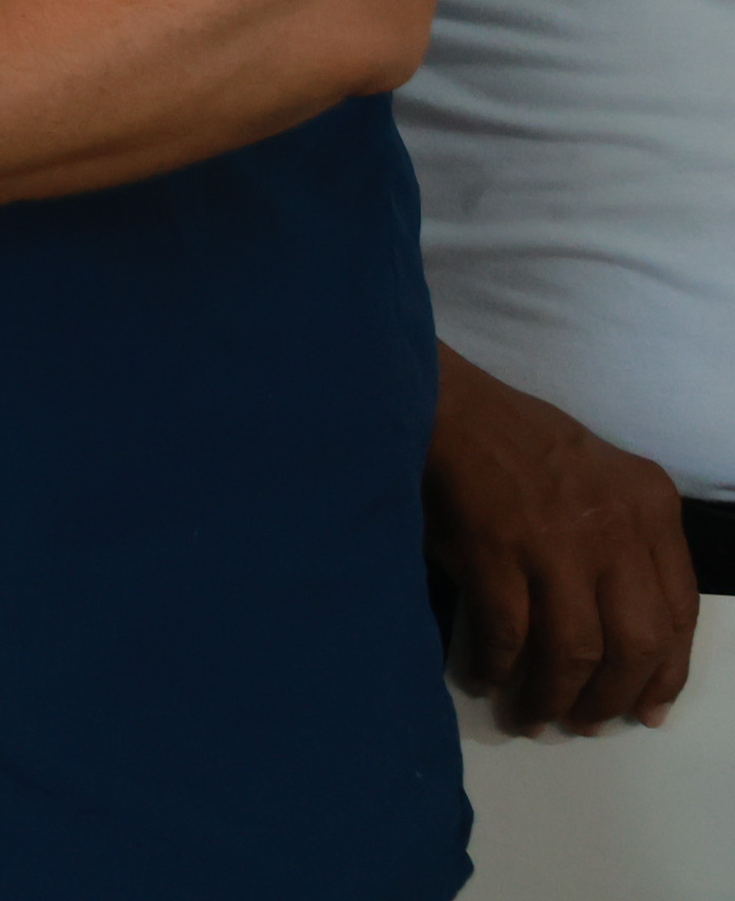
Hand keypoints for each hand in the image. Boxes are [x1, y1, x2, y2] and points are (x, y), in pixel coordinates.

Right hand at [430, 345, 696, 734]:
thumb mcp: (602, 480)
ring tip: (534, 716)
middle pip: (635, 642)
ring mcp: (555, 541)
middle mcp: (615, 528)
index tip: (646, 708)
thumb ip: (625, 543)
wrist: (445, 402)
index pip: (679, 612)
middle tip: (585, 722)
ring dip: (555, 695)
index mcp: (650, 507)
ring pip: (575, 648)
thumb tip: (620, 634)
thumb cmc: (516, 440)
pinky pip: (508, 632)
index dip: (664, 672)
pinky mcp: (495, 551)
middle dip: (611, 696)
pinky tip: (486, 678)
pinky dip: (499, 665)